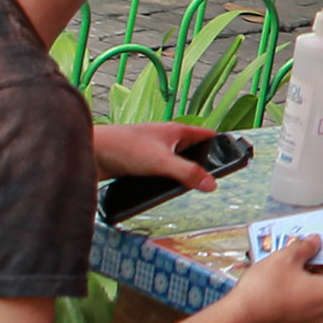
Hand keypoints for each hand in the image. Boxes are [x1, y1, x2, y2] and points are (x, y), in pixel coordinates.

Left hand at [89, 122, 212, 190]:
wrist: (90, 152)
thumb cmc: (123, 147)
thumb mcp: (161, 162)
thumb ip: (187, 173)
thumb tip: (212, 185)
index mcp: (175, 131)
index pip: (206, 135)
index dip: (220, 145)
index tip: (232, 157)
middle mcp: (165, 139)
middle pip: (192, 150)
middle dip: (202, 164)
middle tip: (212, 180)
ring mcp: (151, 151)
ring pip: (174, 162)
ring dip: (181, 174)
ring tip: (189, 189)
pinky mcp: (138, 163)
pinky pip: (159, 171)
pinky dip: (165, 180)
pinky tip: (163, 191)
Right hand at [229, 238, 322, 322]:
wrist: (238, 318)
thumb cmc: (265, 287)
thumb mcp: (286, 258)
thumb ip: (306, 247)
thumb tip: (316, 241)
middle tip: (313, 248)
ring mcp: (309, 322)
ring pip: (317, 294)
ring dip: (310, 277)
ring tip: (295, 261)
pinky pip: (304, 305)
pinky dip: (300, 291)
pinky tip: (285, 279)